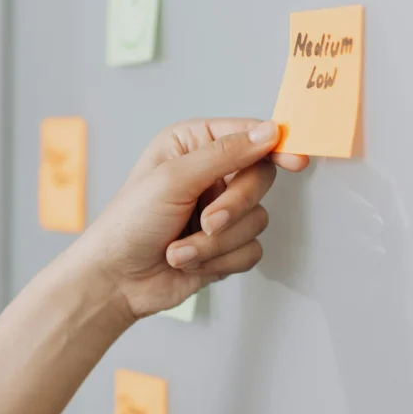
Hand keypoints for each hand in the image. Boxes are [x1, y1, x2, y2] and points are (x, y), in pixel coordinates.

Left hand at [75, 118, 308, 319]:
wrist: (115, 280)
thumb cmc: (129, 224)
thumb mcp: (173, 178)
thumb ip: (225, 153)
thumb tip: (269, 133)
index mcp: (193, 145)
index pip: (249, 136)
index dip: (275, 146)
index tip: (296, 160)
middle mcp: (211, 174)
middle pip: (260, 179)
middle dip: (233, 207)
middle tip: (207, 222)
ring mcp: (220, 212)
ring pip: (256, 221)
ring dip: (215, 244)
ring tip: (179, 250)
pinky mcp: (225, 247)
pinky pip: (251, 251)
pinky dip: (219, 262)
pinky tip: (188, 262)